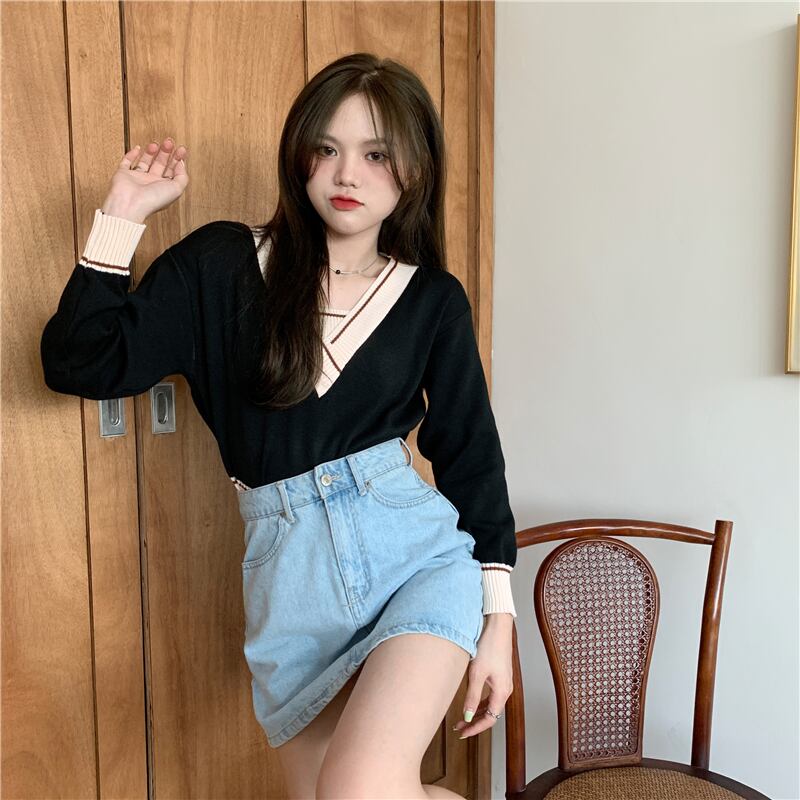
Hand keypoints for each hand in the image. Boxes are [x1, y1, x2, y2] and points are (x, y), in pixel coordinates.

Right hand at [102, 137, 189, 222]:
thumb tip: (181, 164)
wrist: (130, 204)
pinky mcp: (123, 174)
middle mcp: (151, 183)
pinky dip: (131, 154)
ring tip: (157, 143)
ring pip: (145, 161)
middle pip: (160, 164)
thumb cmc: (152, 200)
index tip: (181, 149)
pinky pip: (126, 162)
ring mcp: (137, 179)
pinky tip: (138, 148)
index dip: (178, 159)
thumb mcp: (176, 189)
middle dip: (166, 152)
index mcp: (164, 188)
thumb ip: (182, 176)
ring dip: (152, 151)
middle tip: (169, 142)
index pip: (172, 171)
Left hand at [452, 613, 513, 738]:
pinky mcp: (500, 674)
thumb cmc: (488, 647)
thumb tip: (467, 716)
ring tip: (462, 717)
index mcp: (502, 692)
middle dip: (474, 722)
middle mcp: (506, 689)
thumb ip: (472, 696)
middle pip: (491, 714)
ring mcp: (504, 682)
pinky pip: (491, 694)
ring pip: (490, 704)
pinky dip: (481, 701)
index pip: (489, 719)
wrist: (497, 627)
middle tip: (459, 727)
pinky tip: (471, 701)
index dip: (475, 728)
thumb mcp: (477, 673)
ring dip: (477, 712)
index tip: (462, 733)